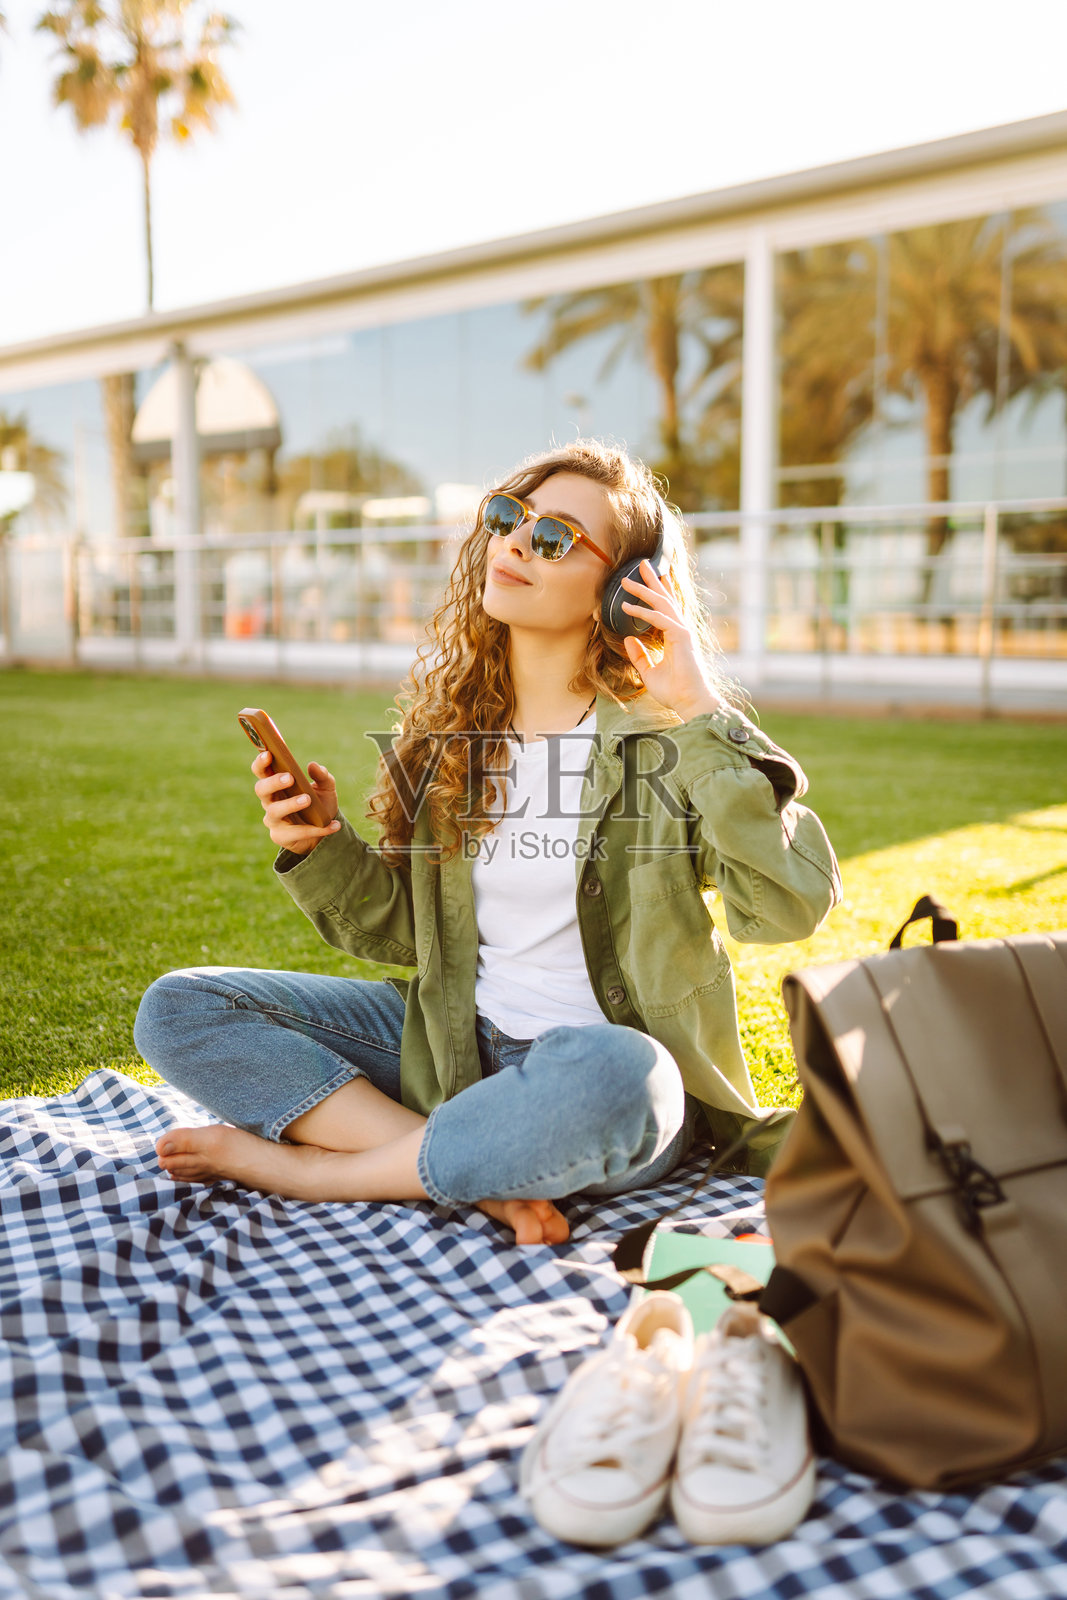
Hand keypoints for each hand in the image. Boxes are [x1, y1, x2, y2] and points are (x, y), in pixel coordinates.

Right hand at [252, 749, 340, 854]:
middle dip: (273, 782)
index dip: (261, 762)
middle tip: (290, 778)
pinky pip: (296, 833)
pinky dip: (315, 829)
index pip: (262, 771)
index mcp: (276, 784)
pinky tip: (333, 825)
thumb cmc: (319, 804)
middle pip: (261, 789)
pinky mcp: (281, 836)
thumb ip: (322, 776)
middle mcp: (270, 801)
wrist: (323, 831)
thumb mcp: (326, 788)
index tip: (269, 753)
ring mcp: (273, 819)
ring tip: (307, 799)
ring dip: (290, 804)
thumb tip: (313, 765)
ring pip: (275, 811)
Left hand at [619, 560, 722, 719]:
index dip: (658, 592)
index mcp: (675, 635)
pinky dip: (643, 612)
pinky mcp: (681, 638)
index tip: (648, 578)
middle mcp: (680, 629)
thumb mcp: (649, 671)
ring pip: (661, 604)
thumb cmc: (674, 690)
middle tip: (640, 564)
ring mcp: (682, 632)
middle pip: (665, 599)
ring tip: (627, 580)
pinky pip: (659, 619)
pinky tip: (628, 607)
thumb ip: (639, 655)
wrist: (690, 702)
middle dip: (652, 581)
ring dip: (643, 590)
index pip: (666, 608)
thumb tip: (629, 639)